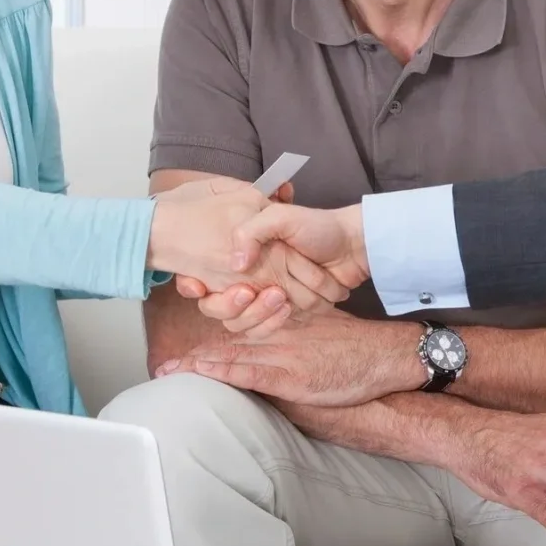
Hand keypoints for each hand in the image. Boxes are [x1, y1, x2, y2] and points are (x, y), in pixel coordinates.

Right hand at [148, 179, 348, 313]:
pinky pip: (265, 329)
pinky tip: (288, 307)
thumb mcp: (282, 216)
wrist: (352, 248)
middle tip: (248, 292)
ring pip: (241, 323)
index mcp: (239, 255)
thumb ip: (252, 231)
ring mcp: (262, 298)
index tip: (199, 288)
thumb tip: (235, 263)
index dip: (193, 287)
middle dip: (230, 305)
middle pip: (218, 308)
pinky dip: (274, 321)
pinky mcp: (281, 313)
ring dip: (257, 314)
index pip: (202, 279)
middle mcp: (246, 279)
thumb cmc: (318, 227)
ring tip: (280, 297)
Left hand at [150, 310, 420, 406]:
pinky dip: (221, 373)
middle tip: (163, 364)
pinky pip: (249, 373)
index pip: (241, 326)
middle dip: (194, 352)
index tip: (188, 343)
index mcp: (286, 322)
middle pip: (227, 341)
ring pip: (231, 356)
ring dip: (197, 366)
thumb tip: (284, 340)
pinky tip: (200, 373)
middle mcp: (278, 334)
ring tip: (167, 372)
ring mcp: (283, 354)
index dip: (210, 335)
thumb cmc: (359, 346)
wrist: (385, 355)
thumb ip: (300, 332)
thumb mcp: (325, 327)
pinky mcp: (291, 375)